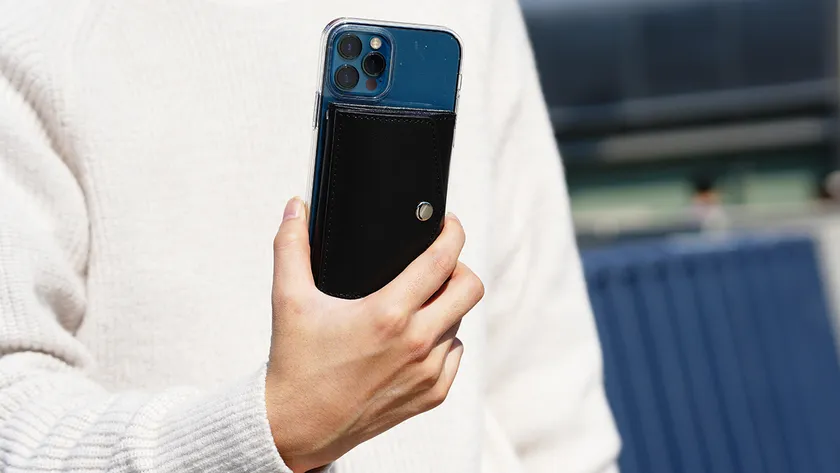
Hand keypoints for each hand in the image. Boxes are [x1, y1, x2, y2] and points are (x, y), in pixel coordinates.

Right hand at [265, 197, 483, 472]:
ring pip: (460, 322)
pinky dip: (443, 341)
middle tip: (437, 265)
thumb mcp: (288, 300)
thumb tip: (295, 206)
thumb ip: (291, 247)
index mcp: (388, 314)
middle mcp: (417, 344)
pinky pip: (455, 354)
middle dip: (459, 268)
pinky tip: (417, 339)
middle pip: (470, 289)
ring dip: (446, 307)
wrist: (297, 428)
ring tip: (418, 303)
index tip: (448, 224)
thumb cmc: (295, 364)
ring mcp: (428, 372)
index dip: (453, 233)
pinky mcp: (432, 395)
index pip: (442, 261)